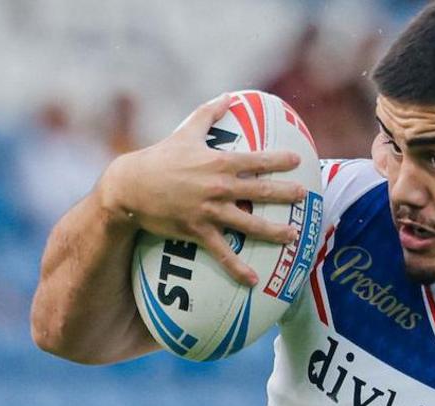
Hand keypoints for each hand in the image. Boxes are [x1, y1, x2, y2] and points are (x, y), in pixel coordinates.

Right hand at [99, 93, 306, 284]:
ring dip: (273, 232)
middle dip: (286, 194)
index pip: (256, 160)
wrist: (130, 187)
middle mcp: (218, 187)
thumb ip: (209, 114)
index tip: (298, 160)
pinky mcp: (197, 231)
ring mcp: (209, 211)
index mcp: (218, 162)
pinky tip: (253, 281)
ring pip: (248, 224)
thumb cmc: (159, 158)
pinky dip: (237, 268)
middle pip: (260, 191)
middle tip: (304, 196)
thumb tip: (229, 96)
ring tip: (294, 236)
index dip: (278, 160)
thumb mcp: (185, 132)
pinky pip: (222, 252)